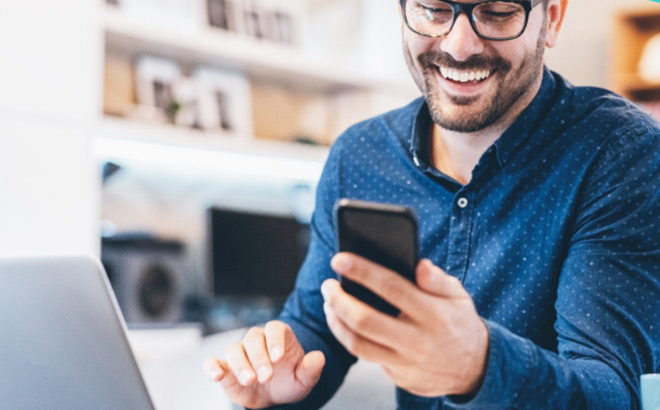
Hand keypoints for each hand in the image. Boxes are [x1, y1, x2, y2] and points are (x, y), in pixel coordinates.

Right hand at [203, 321, 324, 408]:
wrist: (273, 396)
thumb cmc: (289, 381)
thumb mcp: (304, 379)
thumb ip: (311, 368)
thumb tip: (319, 357)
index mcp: (278, 336)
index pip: (274, 329)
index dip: (275, 340)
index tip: (279, 357)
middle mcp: (257, 340)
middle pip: (253, 338)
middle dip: (259, 357)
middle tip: (266, 376)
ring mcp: (240, 352)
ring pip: (233, 348)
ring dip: (240, 364)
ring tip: (249, 380)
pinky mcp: (224, 367)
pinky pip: (213, 362)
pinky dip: (211, 366)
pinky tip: (216, 375)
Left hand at [322, 254, 488, 396]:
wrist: (474, 369)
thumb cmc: (459, 322)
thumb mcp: (459, 296)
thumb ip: (438, 280)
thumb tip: (420, 265)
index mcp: (434, 314)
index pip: (392, 287)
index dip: (363, 271)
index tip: (339, 259)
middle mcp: (418, 340)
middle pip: (366, 320)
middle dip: (339, 300)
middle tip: (327, 285)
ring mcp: (407, 362)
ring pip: (358, 344)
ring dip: (336, 322)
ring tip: (329, 304)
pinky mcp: (398, 377)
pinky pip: (367, 357)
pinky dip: (349, 338)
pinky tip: (342, 322)